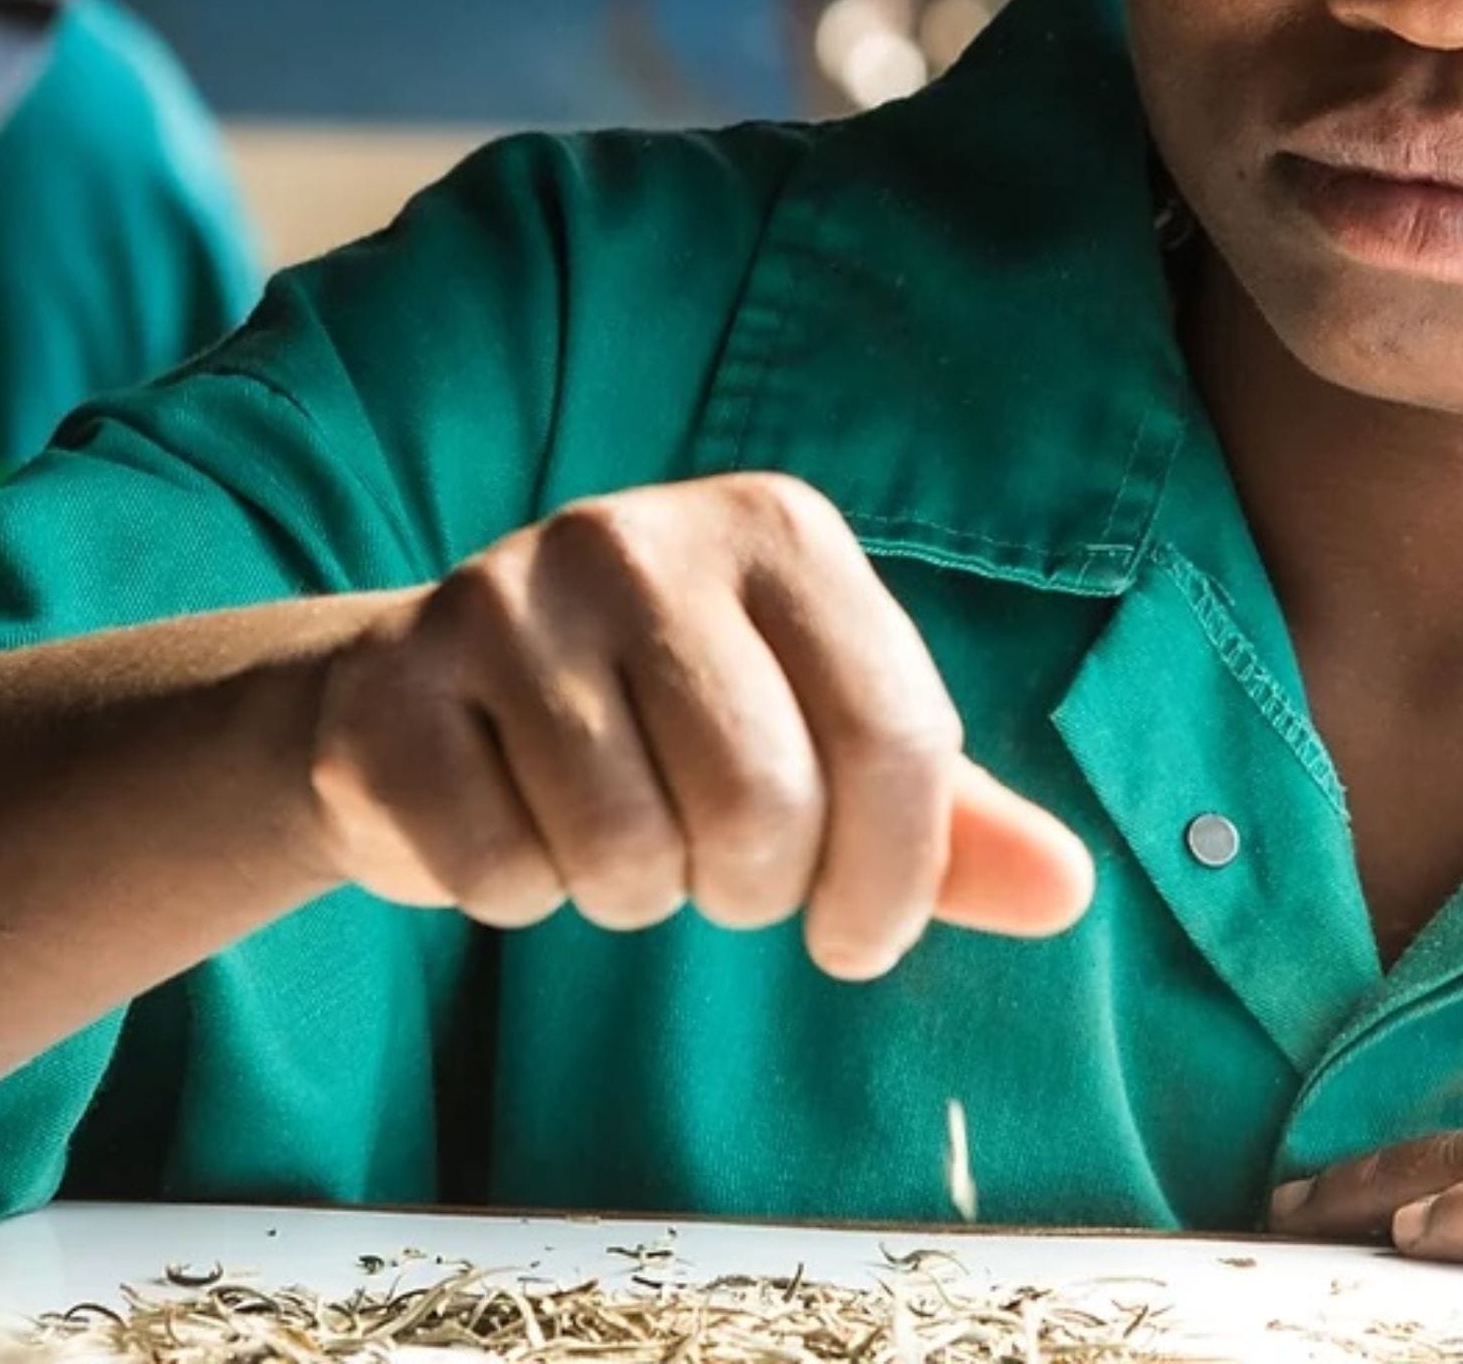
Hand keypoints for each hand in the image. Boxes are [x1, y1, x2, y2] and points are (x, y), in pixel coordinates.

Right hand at [303, 474, 1094, 979]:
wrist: (436, 685)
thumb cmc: (668, 717)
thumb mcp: (821, 737)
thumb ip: (946, 815)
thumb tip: (1069, 891)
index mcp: (779, 529)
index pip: (897, 734)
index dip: (896, 878)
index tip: (856, 933)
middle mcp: (641, 536)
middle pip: (763, 806)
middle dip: (752, 890)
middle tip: (716, 864)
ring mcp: (503, 598)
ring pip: (626, 857)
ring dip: (633, 894)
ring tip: (612, 825)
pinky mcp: (394, 687)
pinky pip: (497, 876)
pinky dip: (517, 893)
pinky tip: (509, 815)